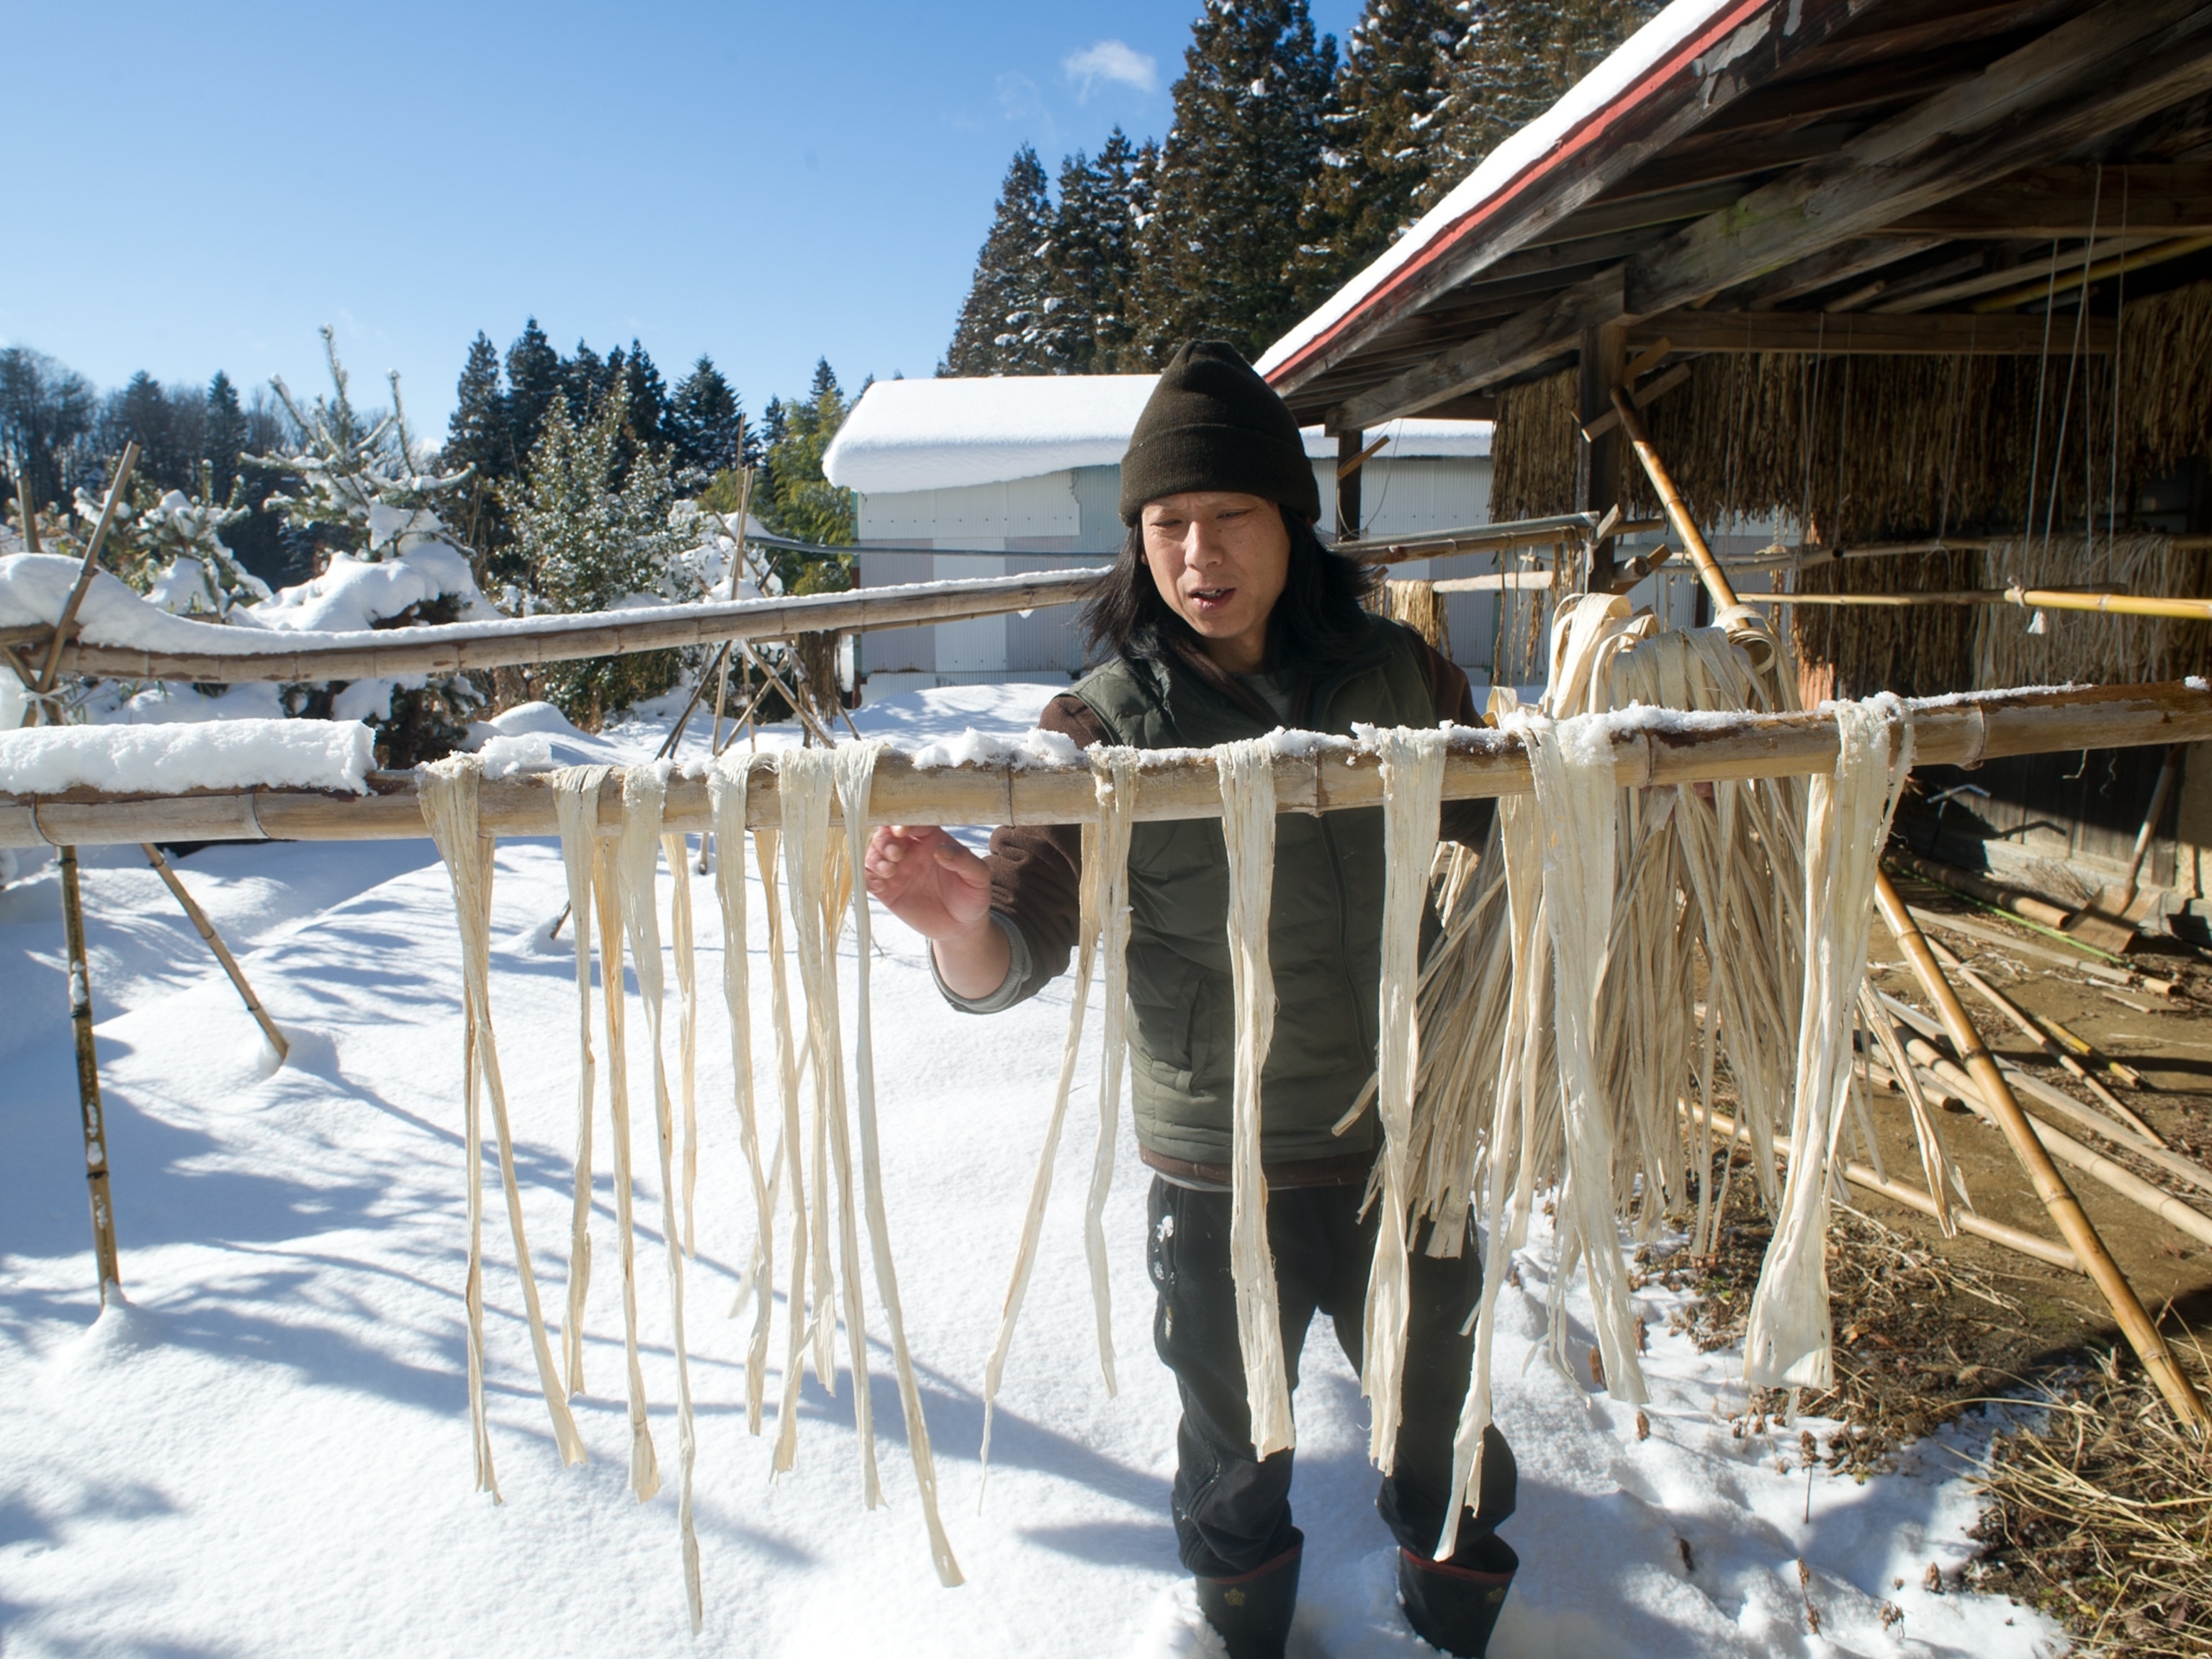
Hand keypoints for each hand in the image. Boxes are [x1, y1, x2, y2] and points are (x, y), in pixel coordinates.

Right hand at [863, 825, 992, 940]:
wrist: (962, 927)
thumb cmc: (972, 896)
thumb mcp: (978, 877)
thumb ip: (963, 860)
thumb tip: (940, 850)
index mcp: (931, 840)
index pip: (913, 822)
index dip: (903, 822)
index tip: (902, 831)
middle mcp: (911, 851)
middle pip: (886, 834)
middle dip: (886, 840)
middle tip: (897, 855)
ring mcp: (897, 870)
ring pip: (874, 853)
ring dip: (876, 858)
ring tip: (890, 871)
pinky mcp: (887, 890)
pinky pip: (868, 878)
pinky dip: (867, 878)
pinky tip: (879, 885)